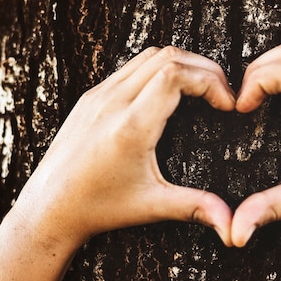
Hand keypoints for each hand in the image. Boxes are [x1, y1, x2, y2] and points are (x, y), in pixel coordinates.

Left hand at [13, 46, 235, 248]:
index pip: (176, 75)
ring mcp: (99, 95)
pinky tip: (170, 94)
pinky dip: (159, 69)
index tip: (227, 104)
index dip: (210, 81)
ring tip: (202, 90)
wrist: (48, 207)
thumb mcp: (152, 206)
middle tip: (222, 93)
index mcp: (130, 126)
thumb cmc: (98, 207)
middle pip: (168, 56)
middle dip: (204, 69)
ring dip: (182, 65)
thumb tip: (232, 225)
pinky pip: (130, 67)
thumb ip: (195, 207)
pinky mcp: (91, 96)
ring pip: (149, 56)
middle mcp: (113, 102)